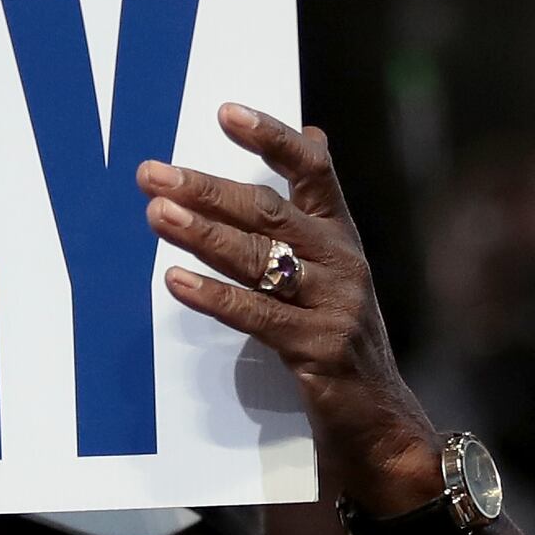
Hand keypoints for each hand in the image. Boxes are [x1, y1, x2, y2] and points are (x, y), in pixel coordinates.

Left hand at [138, 106, 444, 520]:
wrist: (381, 421)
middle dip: (206, 189)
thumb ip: (315, 209)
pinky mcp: (318, 349)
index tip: (225, 112)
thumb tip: (314, 134)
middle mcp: (342, 262)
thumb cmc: (340, 337)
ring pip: (259, 259)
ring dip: (201, 235)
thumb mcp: (336, 268)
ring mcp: (333, 305)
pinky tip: (175, 282)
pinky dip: (213, 297)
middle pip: (269, 212)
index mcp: (341, 236)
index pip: (312, 171)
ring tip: (156, 216)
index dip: (271, 137)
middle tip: (153, 174)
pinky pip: (256, 315)